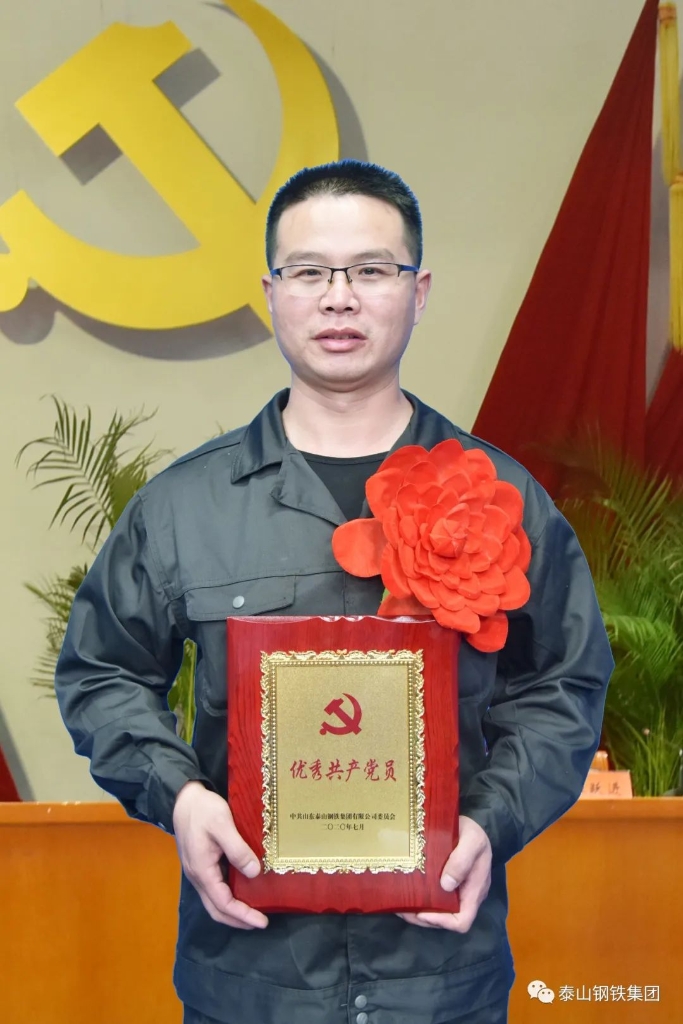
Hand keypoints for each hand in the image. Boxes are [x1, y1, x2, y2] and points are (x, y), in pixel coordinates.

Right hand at [172, 780, 267, 929]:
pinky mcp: (201, 864)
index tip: (263, 921)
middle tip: (260, 922)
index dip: (243, 915)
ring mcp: (198, 871)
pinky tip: (242, 890)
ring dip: (233, 910)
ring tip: (254, 910)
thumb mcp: (222, 824)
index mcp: (202, 870)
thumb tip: (254, 872)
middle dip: (238, 920)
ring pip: (214, 901)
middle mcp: (198, 876)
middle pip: (216, 909)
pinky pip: (214, 888)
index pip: (223, 903)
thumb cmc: (203, 810)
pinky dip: (229, 896)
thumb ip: (237, 849)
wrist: (184, 798)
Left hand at [397, 815, 491, 932]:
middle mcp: (465, 896)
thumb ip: (462, 860)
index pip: (462, 920)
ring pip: (436, 911)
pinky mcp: (445, 885)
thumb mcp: (472, 841)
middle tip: (402, 908)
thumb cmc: (474, 833)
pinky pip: (433, 898)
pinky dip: (419, 899)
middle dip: (423, 918)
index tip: (422, 913)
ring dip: (417, 911)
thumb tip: (446, 885)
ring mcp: (455, 892)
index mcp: (475, 890)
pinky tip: (405, 892)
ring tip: (398, 902)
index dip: (443, 922)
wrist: (471, 826)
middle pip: (445, 919)